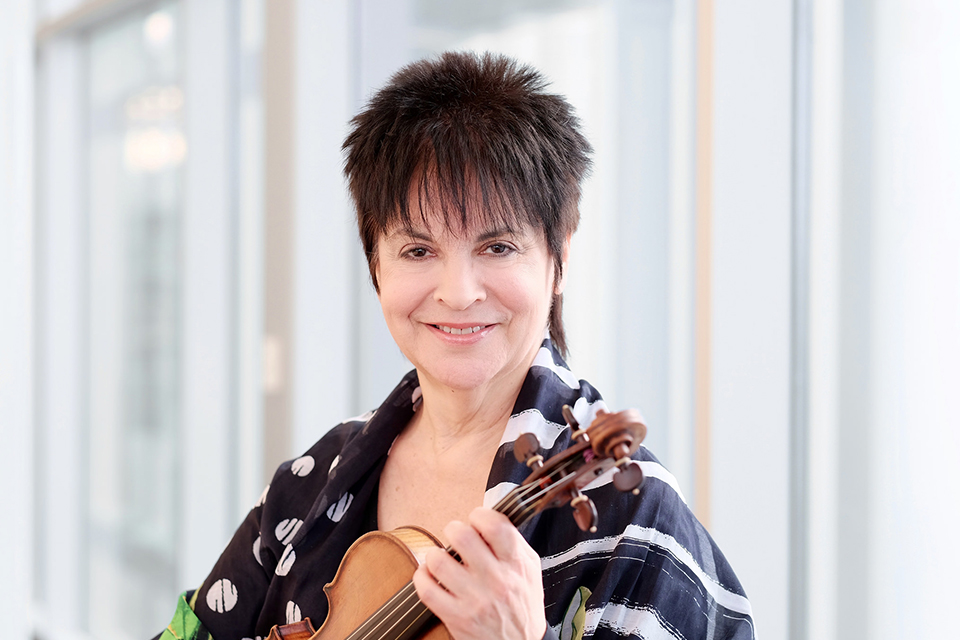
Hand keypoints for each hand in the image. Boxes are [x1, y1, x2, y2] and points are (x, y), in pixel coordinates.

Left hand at [412, 508, 546, 639]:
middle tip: (456, 536)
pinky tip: (429, 575)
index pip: (495, 525)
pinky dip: (422, 577)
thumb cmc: (523, 605)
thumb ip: (513, 541)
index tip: (477, 520)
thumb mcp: (530, 569)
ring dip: (436, 554)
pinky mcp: (457, 617)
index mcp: (515, 564)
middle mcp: (496, 580)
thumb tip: (489, 516)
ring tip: (442, 557)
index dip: (480, 515)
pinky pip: (426, 590)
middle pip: (463, 536)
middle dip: (454, 529)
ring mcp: (475, 600)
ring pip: (439, 560)